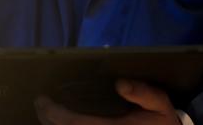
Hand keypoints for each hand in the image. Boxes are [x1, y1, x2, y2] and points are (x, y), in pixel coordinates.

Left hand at [34, 79, 182, 124]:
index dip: (54, 113)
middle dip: (47, 119)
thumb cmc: (161, 123)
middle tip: (40, 103)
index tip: (43, 100)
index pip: (73, 123)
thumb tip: (120, 83)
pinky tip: (62, 122)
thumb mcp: (160, 104)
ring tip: (47, 112)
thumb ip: (143, 93)